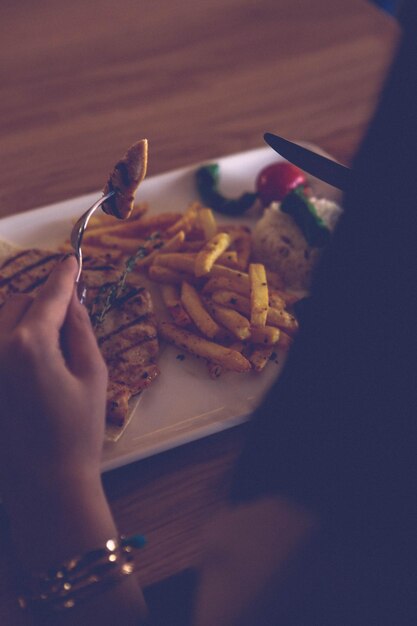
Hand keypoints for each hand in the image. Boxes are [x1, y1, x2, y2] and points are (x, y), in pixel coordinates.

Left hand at [0, 255, 107, 501]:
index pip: (48, 297)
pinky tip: (25, 360)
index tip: (70, 261)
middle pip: (16, 302)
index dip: (63, 277)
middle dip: (40, 302)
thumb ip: (80, 330)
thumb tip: (73, 301)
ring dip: (19, 319)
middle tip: (63, 314)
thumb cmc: (77, 432)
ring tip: (43, 341)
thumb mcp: (92, 376)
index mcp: (30, 344)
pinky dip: (9, 342)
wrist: (45, 486)